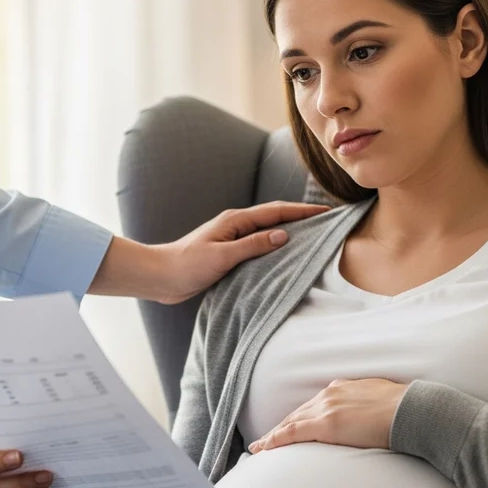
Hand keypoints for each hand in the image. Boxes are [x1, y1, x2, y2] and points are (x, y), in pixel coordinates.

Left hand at [155, 201, 329, 303]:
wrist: (160, 277)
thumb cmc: (186, 265)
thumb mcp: (222, 256)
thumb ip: (253, 245)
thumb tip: (284, 235)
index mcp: (236, 220)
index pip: (277, 211)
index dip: (302, 211)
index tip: (326, 211)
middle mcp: (236, 226)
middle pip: (275, 217)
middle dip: (301, 217)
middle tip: (327, 220)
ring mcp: (232, 239)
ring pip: (268, 232)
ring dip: (290, 231)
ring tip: (314, 236)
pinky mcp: (229, 254)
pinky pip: (259, 246)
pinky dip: (276, 247)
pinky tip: (285, 256)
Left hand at [248, 378, 407, 452]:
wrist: (412, 410)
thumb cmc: (404, 410)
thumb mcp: (381, 401)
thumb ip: (368, 408)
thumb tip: (370, 418)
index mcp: (343, 389)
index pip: (314, 406)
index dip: (298, 417)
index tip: (289, 426)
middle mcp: (330, 395)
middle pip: (298, 413)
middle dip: (281, 426)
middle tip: (265, 439)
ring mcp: (327, 408)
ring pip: (291, 422)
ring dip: (274, 434)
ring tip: (260, 447)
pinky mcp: (327, 424)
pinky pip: (293, 432)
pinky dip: (276, 439)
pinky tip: (264, 448)